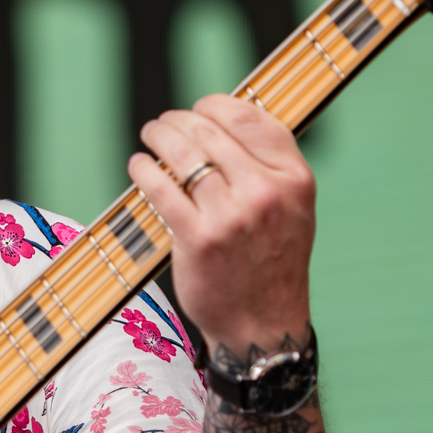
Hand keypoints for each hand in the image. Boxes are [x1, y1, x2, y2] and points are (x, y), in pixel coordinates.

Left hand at [127, 94, 314, 355]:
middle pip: (210, 131)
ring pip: (183, 154)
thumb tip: (223, 124)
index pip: (251, 118)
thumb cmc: (271, 265)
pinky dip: (143, 170)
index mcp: (294, 179)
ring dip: (159, 136)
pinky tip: (138, 166)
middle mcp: (266, 192)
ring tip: (151, 135)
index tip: (200, 107)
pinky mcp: (198, 238)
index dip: (217, 105)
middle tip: (164, 123)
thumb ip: (268, 168)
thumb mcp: (292, 210)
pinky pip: (161, 188)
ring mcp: (231, 215)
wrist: (263, 327)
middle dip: (180, 120)